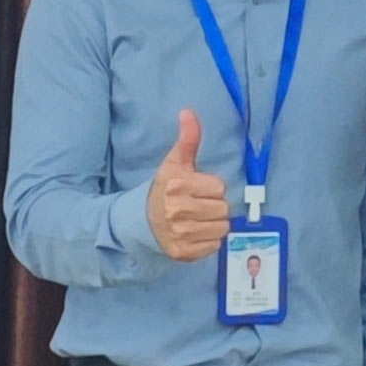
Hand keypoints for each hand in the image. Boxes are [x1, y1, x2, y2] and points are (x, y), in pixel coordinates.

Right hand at [146, 109, 231, 261]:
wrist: (142, 220)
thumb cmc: (165, 188)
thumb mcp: (175, 163)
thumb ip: (187, 139)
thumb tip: (188, 112)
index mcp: (177, 186)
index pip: (219, 188)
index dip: (211, 188)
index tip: (197, 189)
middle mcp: (177, 211)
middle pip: (223, 209)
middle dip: (214, 206)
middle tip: (198, 205)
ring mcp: (180, 234)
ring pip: (222, 229)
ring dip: (214, 224)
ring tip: (198, 219)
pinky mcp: (183, 252)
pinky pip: (214, 246)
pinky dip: (208, 241)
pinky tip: (195, 233)